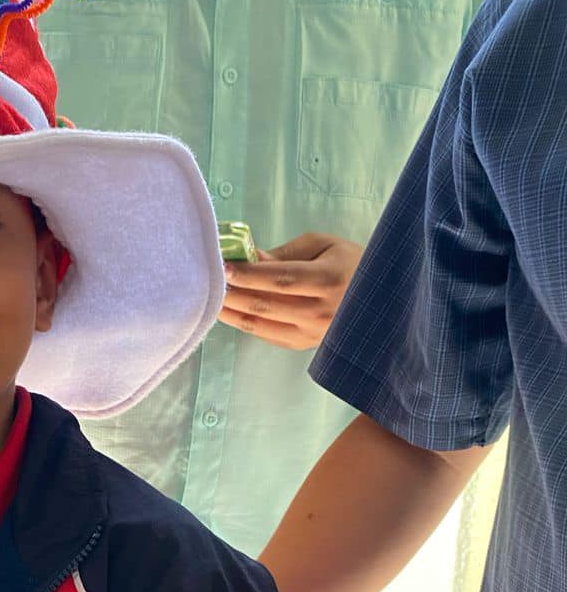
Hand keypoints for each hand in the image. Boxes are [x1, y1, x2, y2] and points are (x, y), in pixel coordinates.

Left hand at [219, 233, 363, 349]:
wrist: (381, 299)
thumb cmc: (352, 263)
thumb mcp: (325, 245)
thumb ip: (287, 253)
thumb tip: (252, 259)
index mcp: (329, 280)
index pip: (280, 280)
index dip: (249, 275)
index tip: (225, 267)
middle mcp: (321, 312)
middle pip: (265, 305)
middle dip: (233, 294)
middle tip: (210, 282)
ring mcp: (313, 334)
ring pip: (261, 325)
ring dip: (232, 313)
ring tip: (212, 299)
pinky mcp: (305, 346)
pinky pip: (267, 336)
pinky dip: (246, 324)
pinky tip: (231, 312)